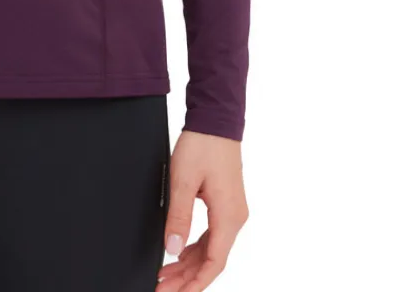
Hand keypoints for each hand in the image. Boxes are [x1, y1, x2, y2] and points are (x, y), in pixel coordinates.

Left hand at [155, 129, 248, 289]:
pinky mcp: (225, 204)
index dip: (194, 284)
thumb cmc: (203, 145)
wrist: (216, 120)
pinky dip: (194, 248)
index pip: (214, 264)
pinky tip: (178, 254)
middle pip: (211, 260)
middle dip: (186, 278)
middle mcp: (234, 218)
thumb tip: (172, 250)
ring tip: (164, 275)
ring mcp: (232, 212)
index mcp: (228, 217)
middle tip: (161, 288)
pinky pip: (211, 235)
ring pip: (210, 249)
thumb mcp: (184, 181)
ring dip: (188, 264)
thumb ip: (178, 217)